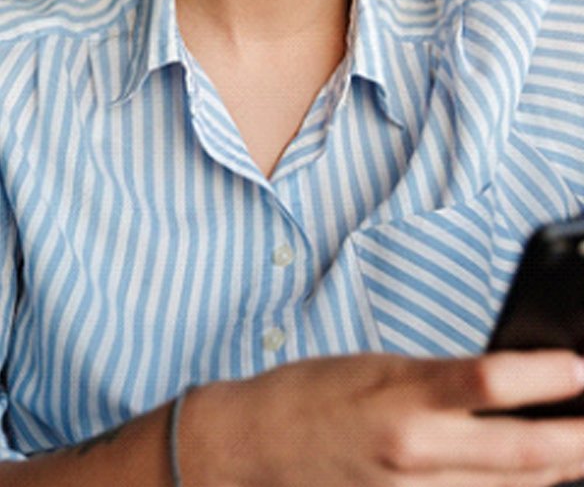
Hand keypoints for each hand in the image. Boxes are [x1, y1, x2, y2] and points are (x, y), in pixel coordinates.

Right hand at [179, 351, 583, 485]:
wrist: (254, 448)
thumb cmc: (312, 394)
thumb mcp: (380, 366)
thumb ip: (443, 381)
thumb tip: (507, 383)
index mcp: (402, 396)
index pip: (493, 382)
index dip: (549, 375)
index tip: (580, 363)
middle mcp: (414, 450)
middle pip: (522, 453)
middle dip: (575, 439)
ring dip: (556, 470)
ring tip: (581, 448)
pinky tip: (536, 477)